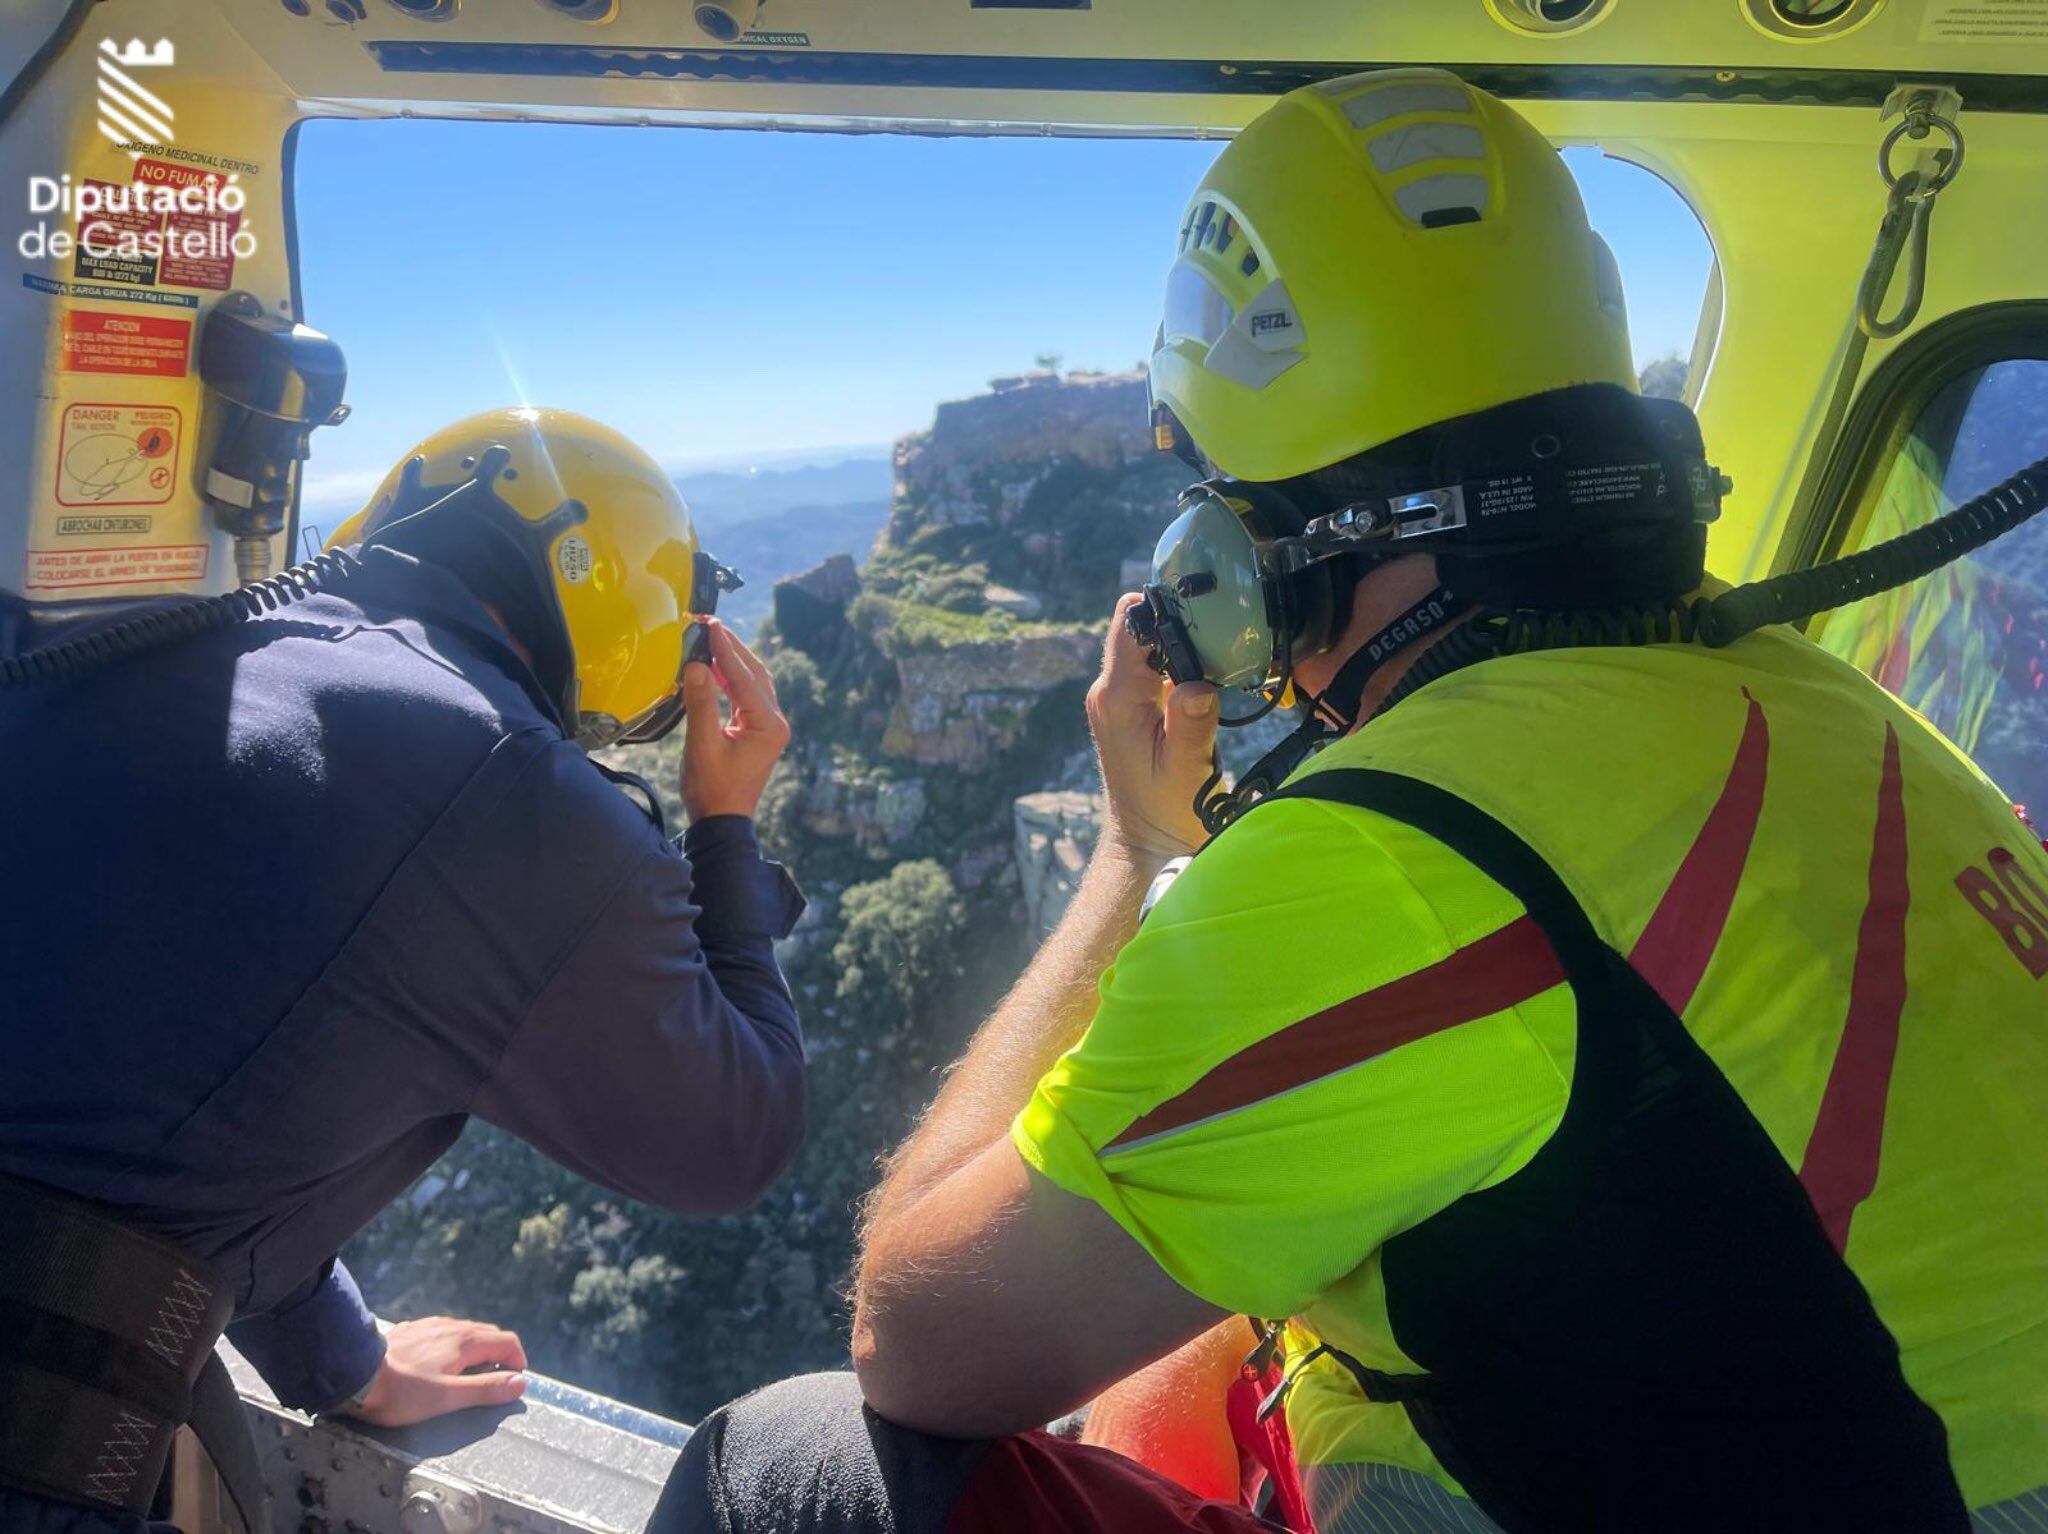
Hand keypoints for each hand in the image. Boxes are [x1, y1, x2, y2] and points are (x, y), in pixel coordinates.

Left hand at [345, 1316, 527, 1426]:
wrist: (353, 1375)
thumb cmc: (402, 1392)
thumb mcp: (447, 1398)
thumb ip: (485, 1389)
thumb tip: (520, 1382)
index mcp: (465, 1341)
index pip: (507, 1341)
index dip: (517, 1361)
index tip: (514, 1381)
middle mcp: (451, 1327)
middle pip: (488, 1334)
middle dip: (498, 1355)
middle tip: (492, 1381)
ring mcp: (429, 1326)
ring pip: (465, 1332)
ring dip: (476, 1350)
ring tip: (466, 1375)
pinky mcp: (411, 1330)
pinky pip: (443, 1333)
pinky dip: (453, 1346)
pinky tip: (437, 1363)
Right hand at [680, 620, 791, 821]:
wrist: (722, 821)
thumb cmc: (712, 789)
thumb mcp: (702, 746)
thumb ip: (700, 703)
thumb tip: (696, 665)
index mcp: (768, 725)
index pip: (745, 677)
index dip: (726, 649)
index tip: (711, 624)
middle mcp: (775, 722)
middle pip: (756, 674)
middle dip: (733, 648)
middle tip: (710, 624)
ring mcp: (770, 727)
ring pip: (754, 682)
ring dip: (733, 661)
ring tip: (711, 639)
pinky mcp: (759, 731)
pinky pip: (747, 696)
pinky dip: (732, 679)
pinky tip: (714, 668)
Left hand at [1085, 594, 1218, 861]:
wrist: (1145, 843)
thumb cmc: (1165, 814)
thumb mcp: (1185, 772)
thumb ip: (1191, 724)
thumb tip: (1198, 684)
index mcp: (1117, 699)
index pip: (1130, 625)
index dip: (1162, 605)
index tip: (1201, 603)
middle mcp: (1109, 692)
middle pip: (1140, 629)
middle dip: (1179, 622)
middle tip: (1223, 628)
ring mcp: (1118, 699)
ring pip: (1149, 647)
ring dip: (1182, 646)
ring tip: (1222, 652)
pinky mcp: (1131, 708)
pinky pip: (1154, 670)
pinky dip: (1181, 666)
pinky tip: (1210, 677)